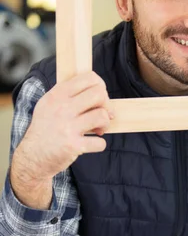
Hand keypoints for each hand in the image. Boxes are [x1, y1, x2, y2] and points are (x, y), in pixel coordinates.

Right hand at [11, 72, 112, 206]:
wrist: (32, 157)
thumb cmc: (45, 130)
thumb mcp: (49, 105)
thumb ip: (70, 95)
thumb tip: (101, 92)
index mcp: (57, 95)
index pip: (89, 78)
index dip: (100, 87)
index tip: (99, 98)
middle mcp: (61, 108)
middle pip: (99, 94)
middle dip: (106, 105)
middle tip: (102, 114)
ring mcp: (67, 127)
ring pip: (102, 116)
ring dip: (105, 124)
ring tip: (98, 130)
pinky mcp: (73, 145)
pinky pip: (100, 142)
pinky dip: (99, 144)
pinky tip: (91, 144)